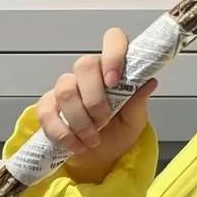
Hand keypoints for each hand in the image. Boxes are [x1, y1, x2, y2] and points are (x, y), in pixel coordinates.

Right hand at [34, 27, 155, 184]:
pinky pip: (47, 112)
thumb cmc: (119, 131)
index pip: (113, 40)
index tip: (114, 81)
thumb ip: (138, 101)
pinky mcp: (48, 105)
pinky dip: (63, 133)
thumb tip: (149, 82)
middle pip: (83, 65)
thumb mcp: (134, 119)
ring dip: (80, 121)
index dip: (113, 54)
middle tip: (104, 122)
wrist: (100, 156)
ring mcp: (65, 86)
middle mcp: (88, 72)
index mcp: (113, 68)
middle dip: (94, 99)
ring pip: (66, 91)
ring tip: (93, 139)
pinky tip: (76, 145)